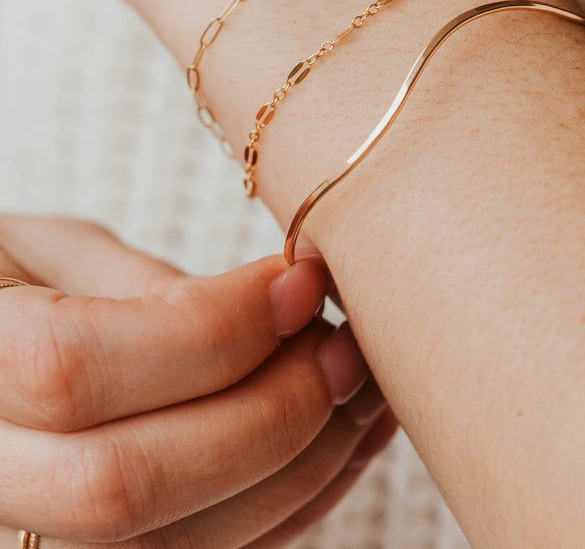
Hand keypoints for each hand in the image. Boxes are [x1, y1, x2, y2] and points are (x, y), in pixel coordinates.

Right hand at [0, 217, 394, 546]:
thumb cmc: (2, 283)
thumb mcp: (46, 252)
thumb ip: (144, 289)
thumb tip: (281, 309)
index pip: (74, 371)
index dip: (211, 328)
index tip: (298, 281)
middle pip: (125, 486)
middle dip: (266, 412)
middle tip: (341, 342)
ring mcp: (27, 542)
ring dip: (303, 467)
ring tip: (360, 384)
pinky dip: (293, 502)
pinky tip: (346, 436)